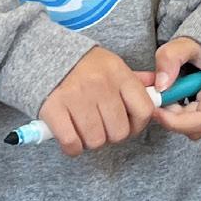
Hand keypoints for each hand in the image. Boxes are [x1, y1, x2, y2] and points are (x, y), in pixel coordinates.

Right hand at [35, 46, 157, 156]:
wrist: (40, 53)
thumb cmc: (82, 65)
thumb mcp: (111, 65)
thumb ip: (134, 81)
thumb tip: (160, 89)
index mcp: (118, 73)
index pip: (144, 110)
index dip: (138, 125)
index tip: (128, 125)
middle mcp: (100, 84)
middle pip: (119, 131)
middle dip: (111, 136)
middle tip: (101, 128)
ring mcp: (76, 97)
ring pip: (96, 140)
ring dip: (90, 142)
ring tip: (84, 130)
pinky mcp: (53, 109)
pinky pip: (72, 143)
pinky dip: (72, 147)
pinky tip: (71, 137)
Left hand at [147, 37, 200, 139]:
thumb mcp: (186, 43)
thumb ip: (170, 58)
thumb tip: (161, 86)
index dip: (177, 122)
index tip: (156, 110)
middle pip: (198, 126)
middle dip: (172, 117)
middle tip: (159, 98)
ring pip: (195, 127)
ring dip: (176, 115)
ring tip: (169, 93)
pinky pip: (196, 122)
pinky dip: (181, 113)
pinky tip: (176, 96)